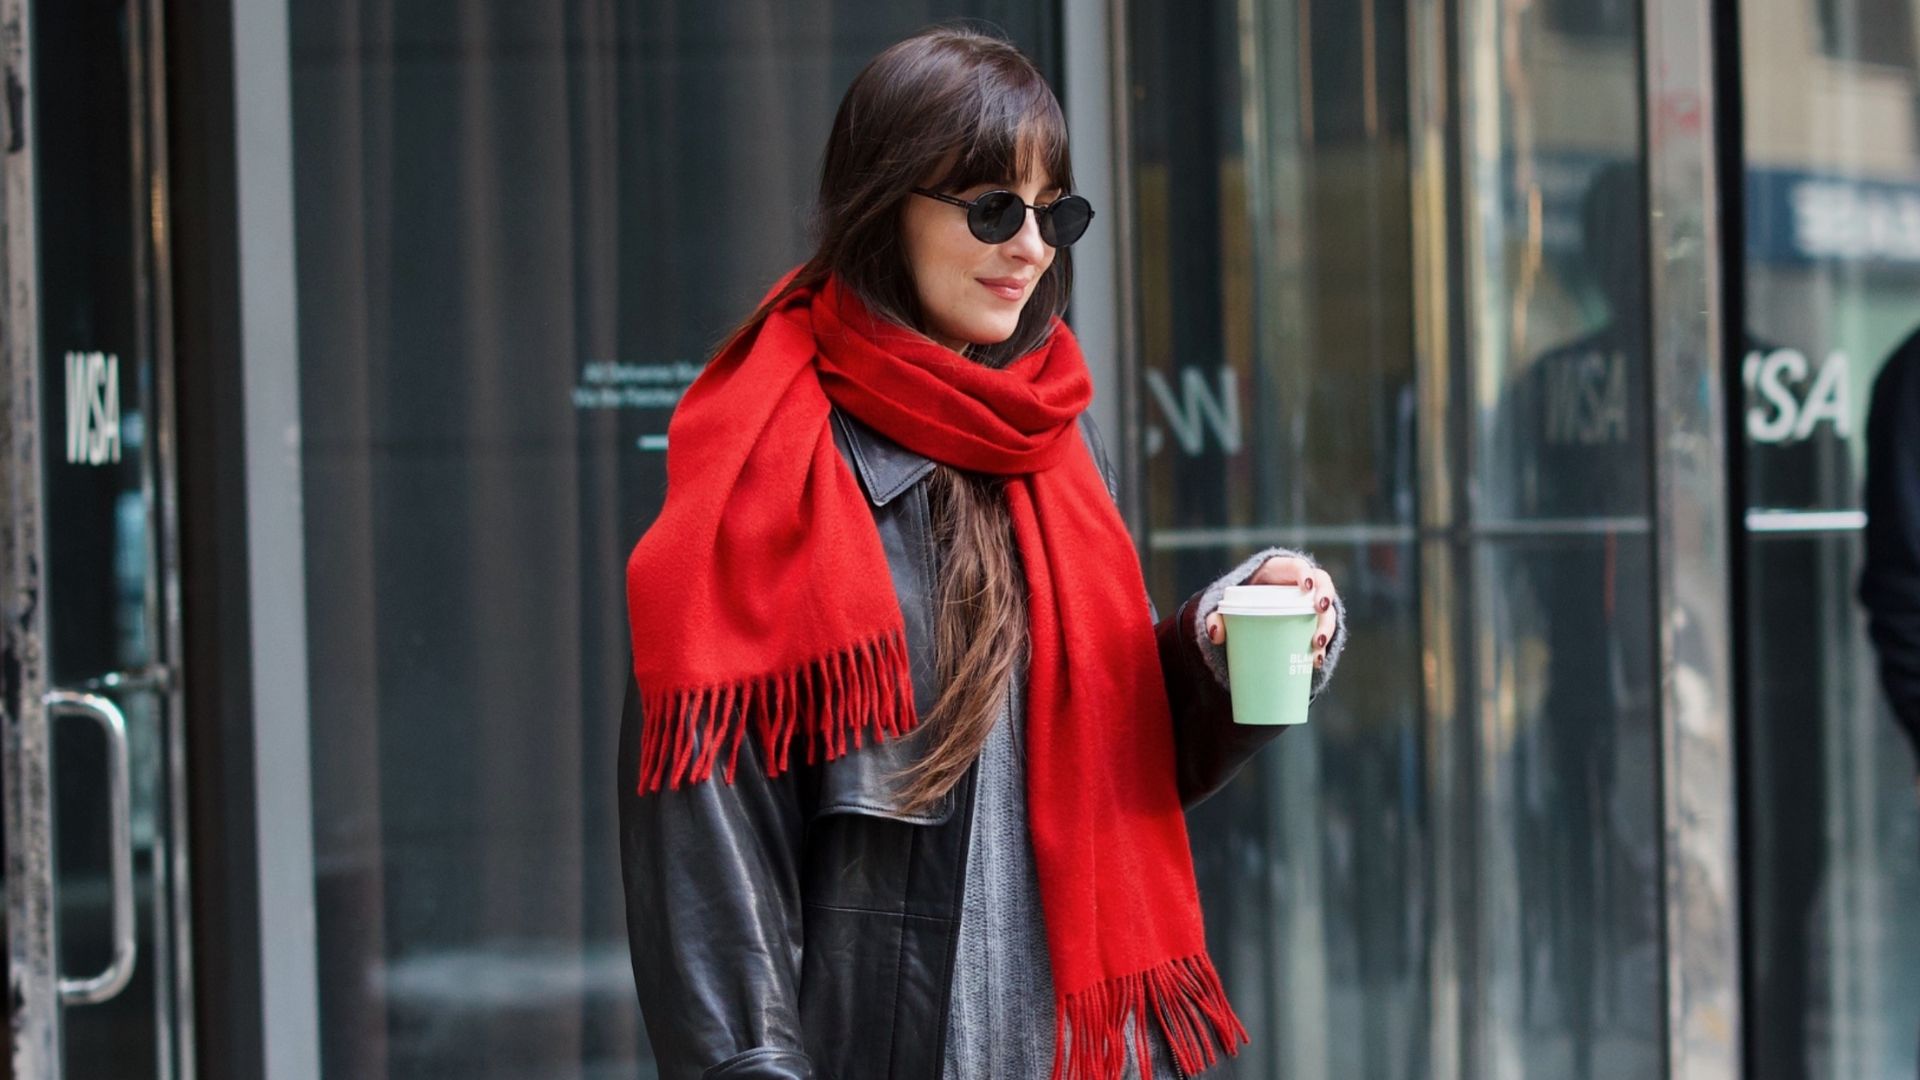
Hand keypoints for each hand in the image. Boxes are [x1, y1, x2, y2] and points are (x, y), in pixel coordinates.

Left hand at [1204, 555, 1339, 667]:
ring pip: (1326, 611)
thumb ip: (1217, 616)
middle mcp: (1298, 584)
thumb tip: (1215, 632)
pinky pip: (1322, 632)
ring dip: (1326, 627)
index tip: (1306, 587)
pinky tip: (1317, 661)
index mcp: (1278, 571)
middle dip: (1325, 598)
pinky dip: (1322, 647)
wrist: (1245, 615)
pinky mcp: (1311, 623)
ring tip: (1317, 645)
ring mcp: (1308, 604)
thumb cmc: (1237, 604)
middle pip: (1322, 585)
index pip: (1297, 565)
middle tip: (1319, 613)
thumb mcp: (1227, 606)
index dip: (1305, 573)